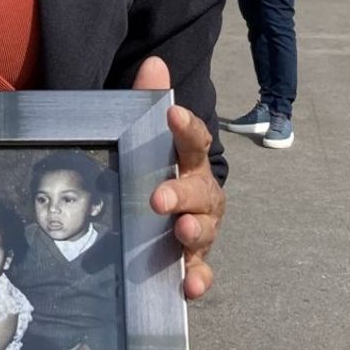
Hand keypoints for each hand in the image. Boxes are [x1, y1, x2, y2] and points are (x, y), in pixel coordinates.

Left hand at [138, 55, 224, 299]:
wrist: (166, 210)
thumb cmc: (156, 167)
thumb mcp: (146, 136)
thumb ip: (147, 100)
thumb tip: (154, 62)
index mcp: (189, 160)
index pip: (194, 140)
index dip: (186, 128)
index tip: (172, 115)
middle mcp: (201, 193)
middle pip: (199, 190)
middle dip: (182, 193)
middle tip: (159, 198)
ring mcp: (199, 227)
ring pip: (203, 229)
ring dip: (193, 231)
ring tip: (179, 232)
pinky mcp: (193, 258)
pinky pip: (200, 269)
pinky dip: (198, 278)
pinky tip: (190, 286)